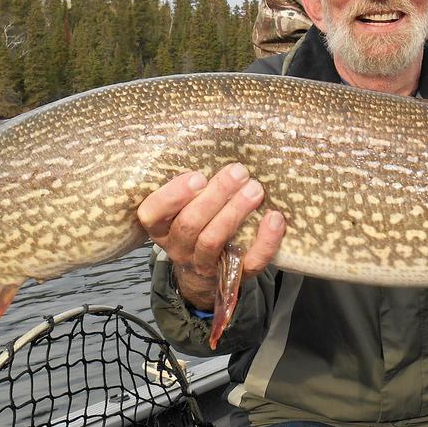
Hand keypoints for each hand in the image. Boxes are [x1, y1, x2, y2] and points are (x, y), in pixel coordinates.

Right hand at [137, 163, 285, 308]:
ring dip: (235, 212)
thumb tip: (218, 148)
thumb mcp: (182, 209)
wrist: (203, 278)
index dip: (173, 195)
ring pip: (213, 240)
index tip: (198, 177)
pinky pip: (249, 261)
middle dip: (215, 195)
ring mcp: (203, 264)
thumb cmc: (195, 227)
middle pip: (189, 224)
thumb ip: (192, 188)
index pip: (152, 214)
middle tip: (238, 172)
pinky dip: (265, 240)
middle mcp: (178, 247)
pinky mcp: (233, 275)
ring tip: (255, 189)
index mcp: (161, 228)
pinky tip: (275, 219)